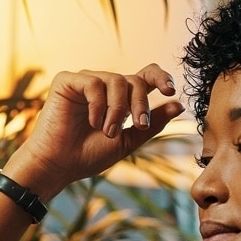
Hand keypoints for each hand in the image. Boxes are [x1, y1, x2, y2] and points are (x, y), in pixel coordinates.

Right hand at [4, 64, 184, 197]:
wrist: (61, 164)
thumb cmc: (91, 155)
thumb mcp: (130, 140)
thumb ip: (152, 123)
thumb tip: (179, 104)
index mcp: (121, 98)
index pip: (146, 76)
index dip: (161, 77)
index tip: (171, 90)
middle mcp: (105, 86)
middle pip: (135, 80)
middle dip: (141, 104)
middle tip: (138, 125)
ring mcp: (86, 81)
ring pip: (117, 81)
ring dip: (118, 109)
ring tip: (108, 131)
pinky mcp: (67, 81)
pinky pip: (94, 83)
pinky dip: (98, 105)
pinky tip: (93, 121)